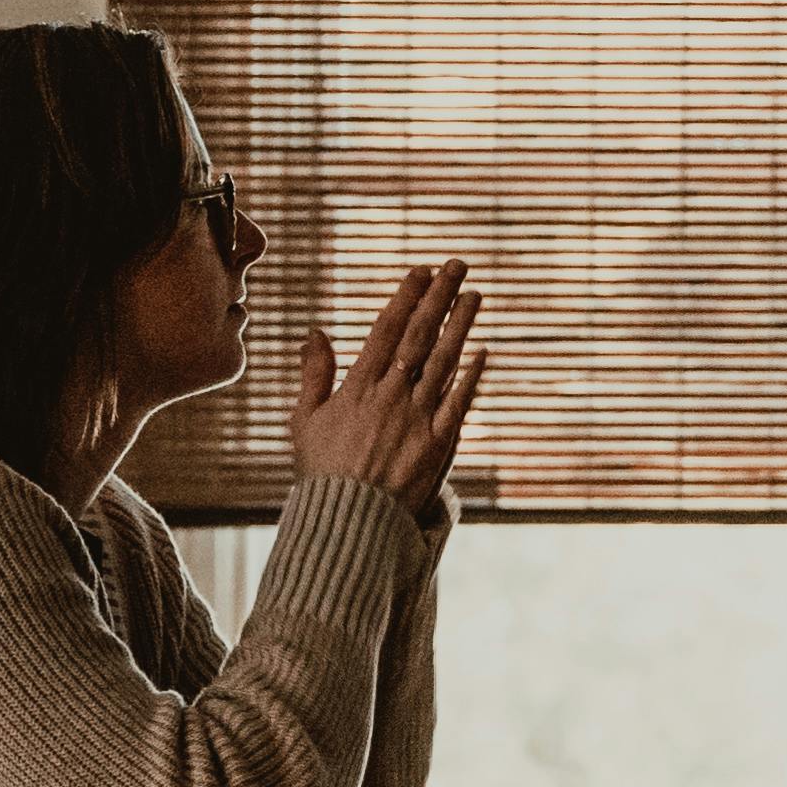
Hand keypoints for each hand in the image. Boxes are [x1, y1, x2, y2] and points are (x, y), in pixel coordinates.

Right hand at [286, 261, 488, 510]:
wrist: (349, 522)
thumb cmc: (322, 472)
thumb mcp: (304, 421)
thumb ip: (314, 374)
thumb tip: (315, 331)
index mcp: (357, 389)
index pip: (386, 331)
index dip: (405, 298)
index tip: (422, 270)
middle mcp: (390, 398)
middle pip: (419, 337)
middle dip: (439, 297)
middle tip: (457, 265)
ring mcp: (417, 420)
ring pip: (443, 363)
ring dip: (461, 326)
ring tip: (475, 294)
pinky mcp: (438, 444)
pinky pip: (459, 403)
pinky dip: (471, 375)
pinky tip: (482, 350)